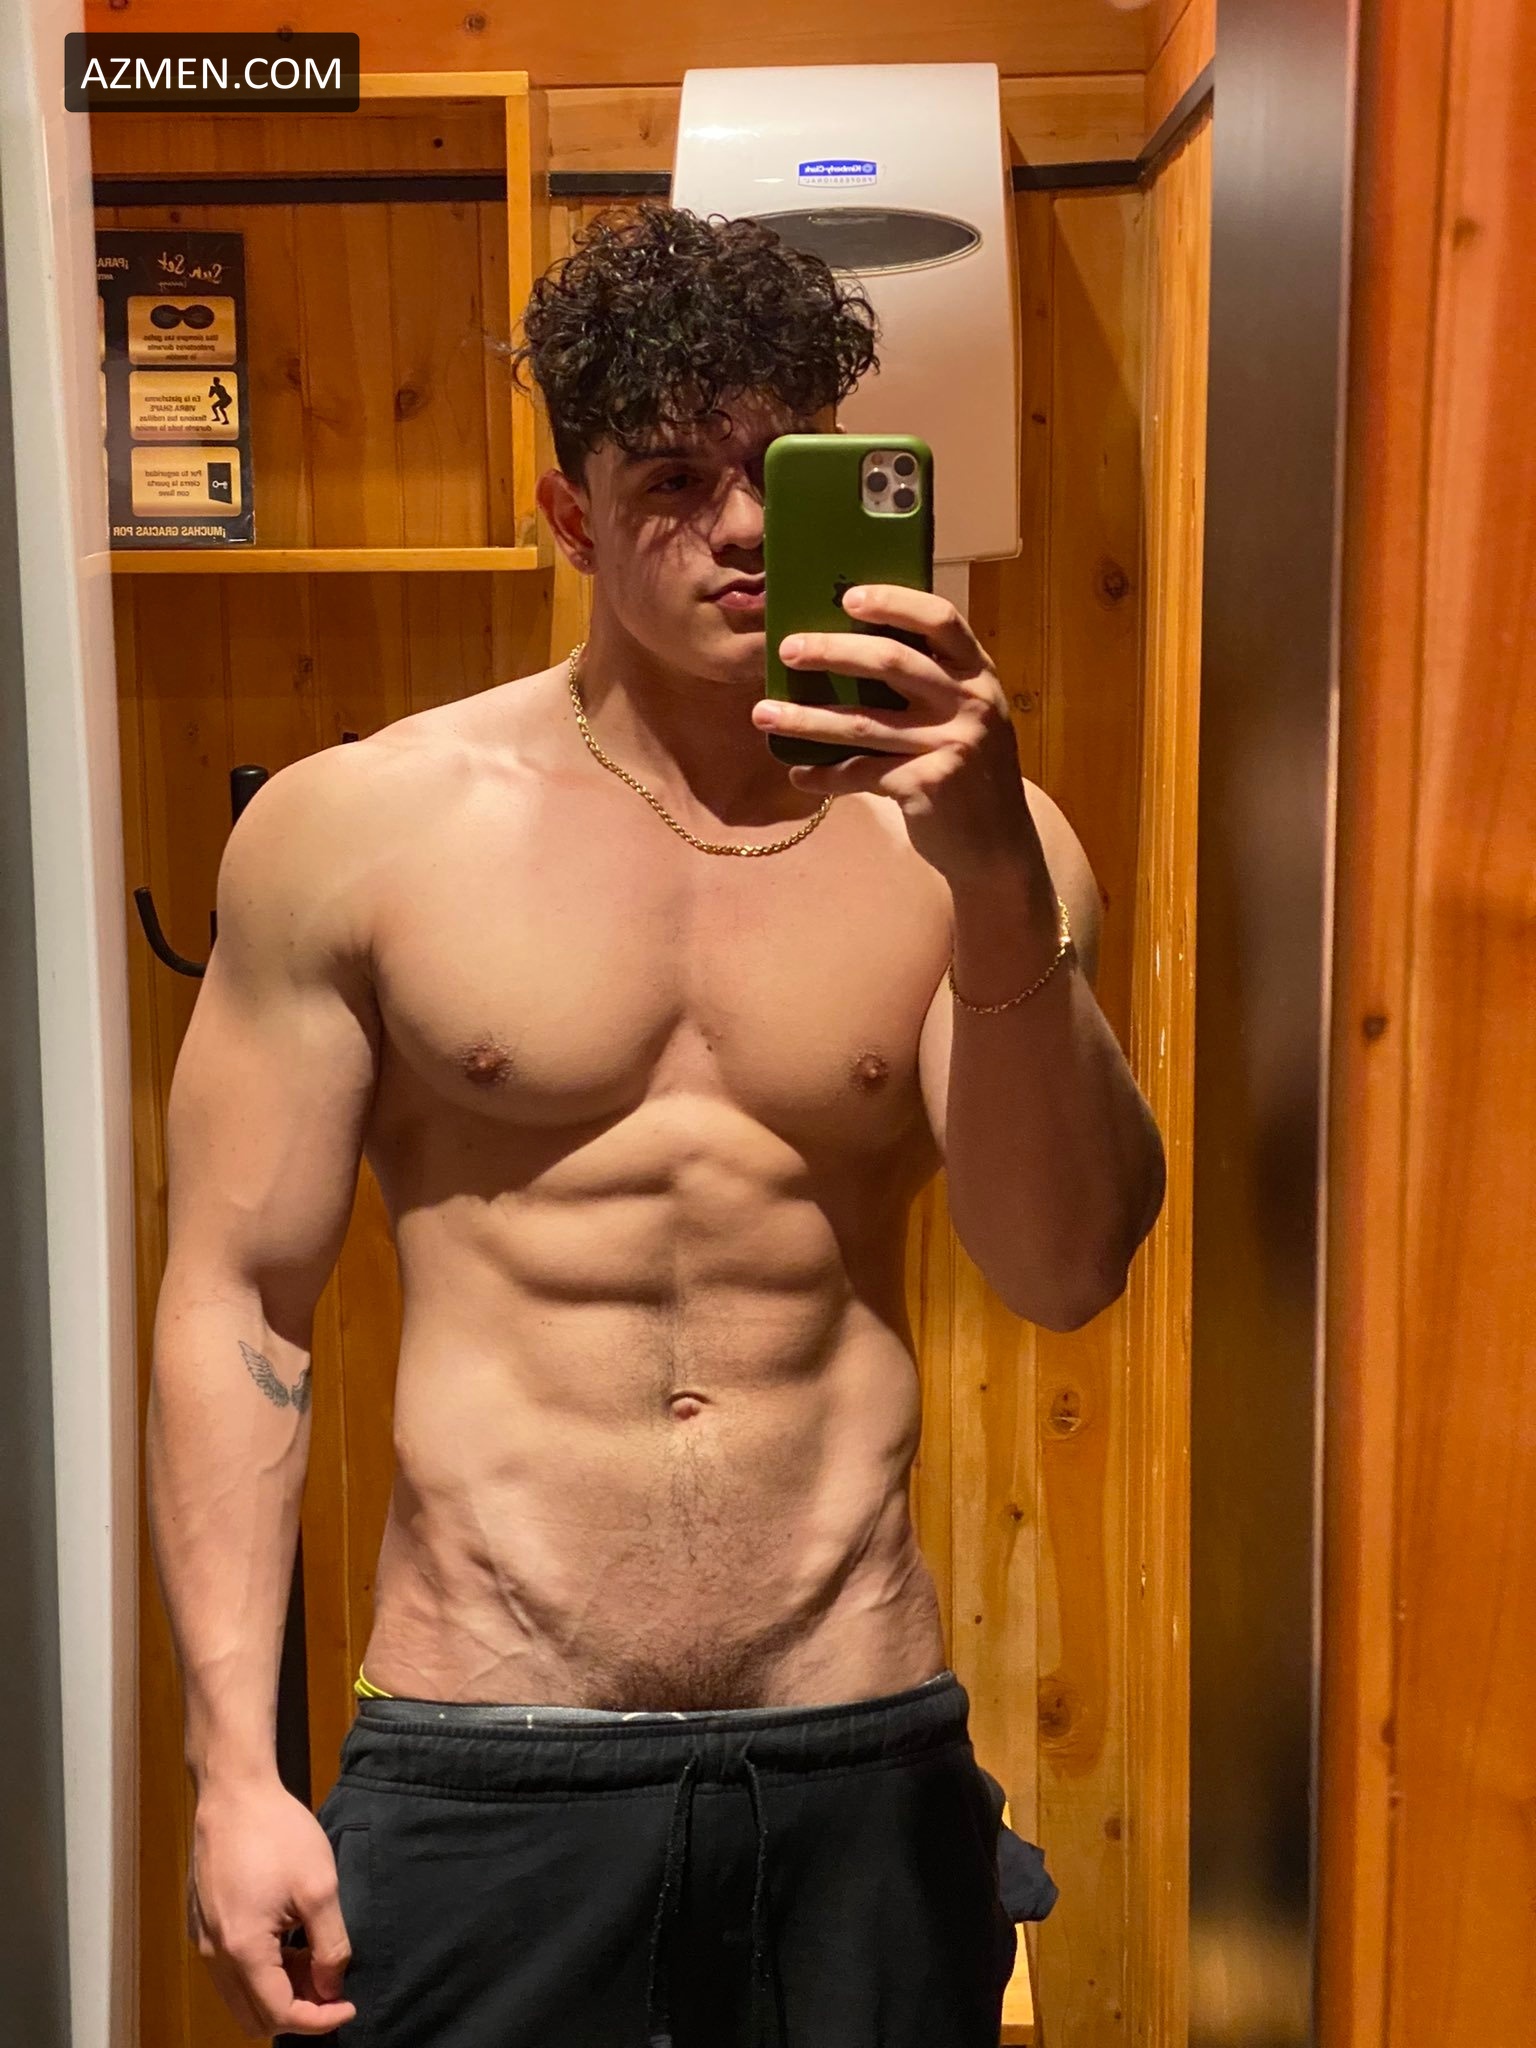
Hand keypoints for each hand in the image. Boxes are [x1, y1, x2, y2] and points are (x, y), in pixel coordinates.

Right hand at [188, 1779, 356, 2038]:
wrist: (234, 1791)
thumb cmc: (277, 1832)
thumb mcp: (320, 1887)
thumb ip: (330, 1945)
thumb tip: (332, 1987)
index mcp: (242, 1949)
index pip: (279, 2014)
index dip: (319, 2019)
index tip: (349, 2005)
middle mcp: (214, 1954)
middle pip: (254, 2016)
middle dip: (297, 2010)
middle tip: (330, 1982)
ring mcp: (204, 1940)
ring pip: (241, 1996)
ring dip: (279, 1991)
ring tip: (313, 1955)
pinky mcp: (202, 1925)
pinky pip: (230, 1971)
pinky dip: (261, 1972)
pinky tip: (288, 1939)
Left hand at [752, 584, 1043, 884]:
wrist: (998, 846)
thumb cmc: (969, 772)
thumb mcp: (967, 717)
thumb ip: (929, 685)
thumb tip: (846, 653)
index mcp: (978, 674)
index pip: (939, 619)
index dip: (894, 602)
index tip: (848, 597)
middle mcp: (970, 703)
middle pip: (892, 663)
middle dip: (832, 652)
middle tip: (787, 649)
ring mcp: (952, 744)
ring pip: (864, 722)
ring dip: (806, 718)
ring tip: (763, 714)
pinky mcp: (928, 785)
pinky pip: (862, 774)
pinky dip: (825, 776)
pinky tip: (799, 775)